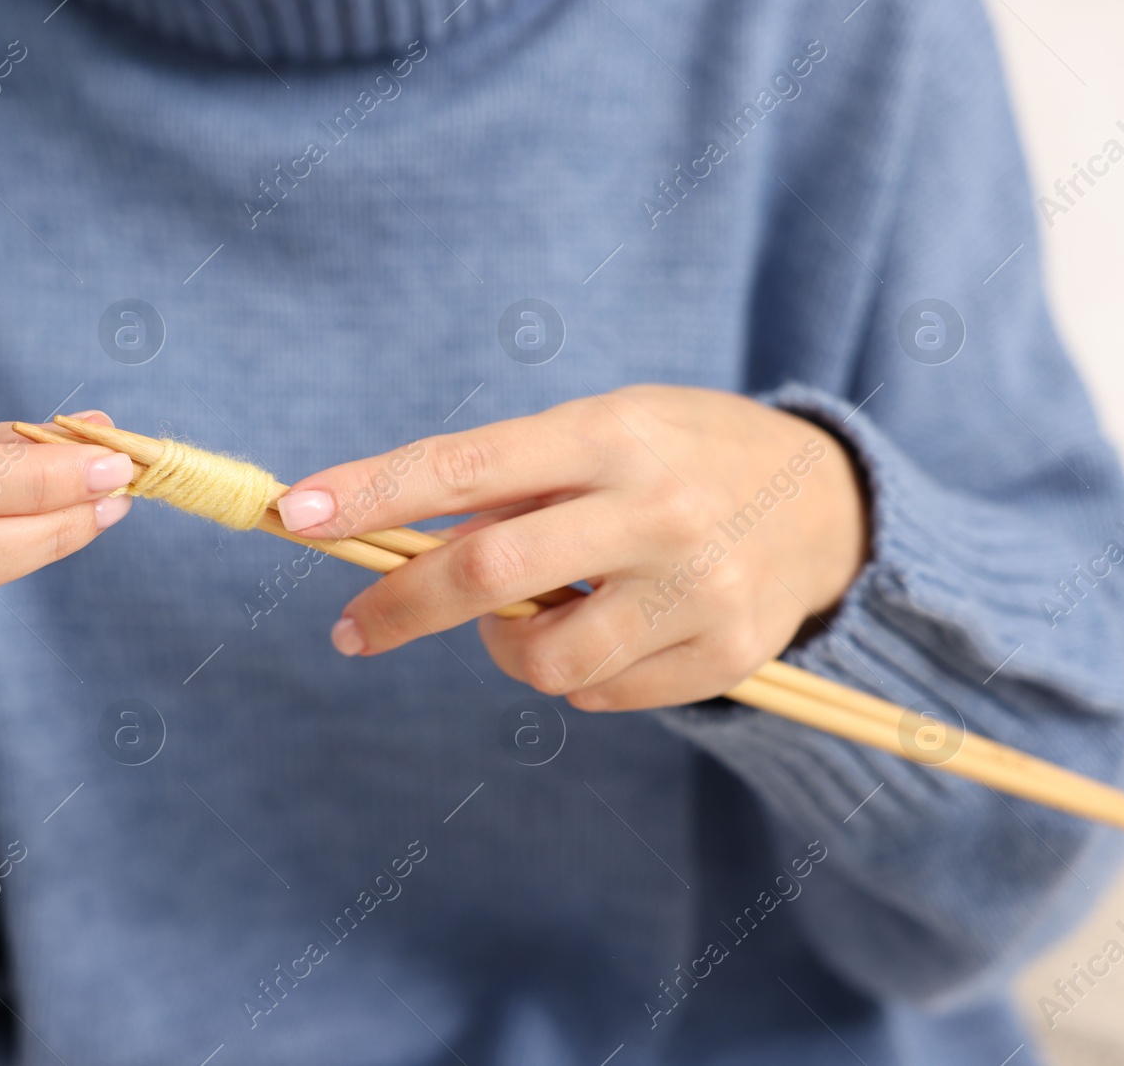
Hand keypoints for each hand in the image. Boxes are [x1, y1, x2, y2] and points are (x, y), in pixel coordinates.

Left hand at [274, 386, 868, 710]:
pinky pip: (597, 694)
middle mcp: (657, 508)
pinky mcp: (725, 656)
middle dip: (401, 607)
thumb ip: (512, 481)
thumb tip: (391, 540)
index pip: (468, 463)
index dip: (374, 493)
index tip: (296, 513)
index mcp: (613, 432)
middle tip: (353, 628)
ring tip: (542, 610)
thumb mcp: (606, 429)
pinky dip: (575, 670)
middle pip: (490, 575)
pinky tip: (612, 628)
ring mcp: (698, 589)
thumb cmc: (679, 456)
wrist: (827, 506)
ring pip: (540, 658)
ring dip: (505, 646)